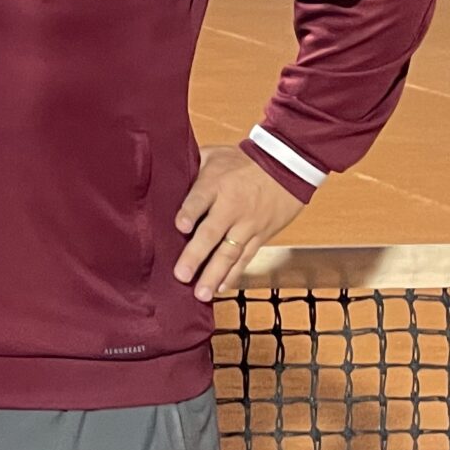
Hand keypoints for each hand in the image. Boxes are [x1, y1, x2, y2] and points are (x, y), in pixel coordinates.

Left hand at [172, 144, 304, 300]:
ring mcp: (248, 224)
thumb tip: (162, 169)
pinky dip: (234, 274)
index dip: (190, 212)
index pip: (200, 199)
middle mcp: (231, 207)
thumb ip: (190, 165)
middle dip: (196, 255)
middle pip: (212, 233)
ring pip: (230, 253)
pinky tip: (221, 287)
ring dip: (214, 274)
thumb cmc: (241, 161)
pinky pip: (246, 257)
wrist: (287, 166)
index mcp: (216, 184)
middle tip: (181, 275)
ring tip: (200, 293)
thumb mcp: (214, 155)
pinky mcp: (261, 235)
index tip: (179, 226)